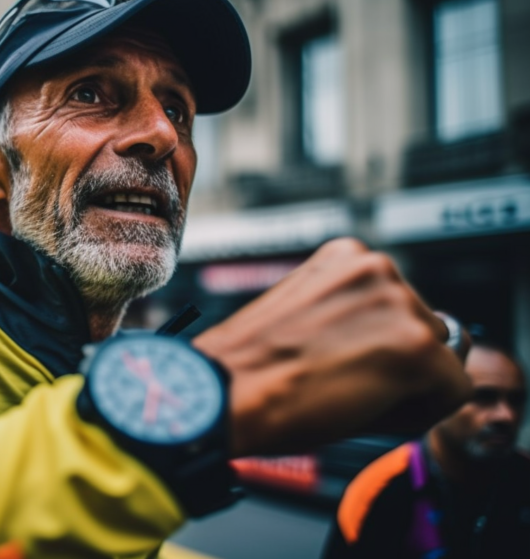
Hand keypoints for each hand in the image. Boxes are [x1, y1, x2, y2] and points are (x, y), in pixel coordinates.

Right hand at [193, 238, 470, 456]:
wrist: (221, 392)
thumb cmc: (244, 367)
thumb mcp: (299, 315)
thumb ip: (344, 314)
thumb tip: (385, 343)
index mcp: (345, 256)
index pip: (394, 307)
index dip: (367, 348)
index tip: (331, 365)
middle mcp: (377, 267)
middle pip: (420, 329)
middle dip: (391, 365)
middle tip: (338, 387)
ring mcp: (399, 304)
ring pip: (436, 361)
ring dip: (403, 388)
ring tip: (345, 397)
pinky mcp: (416, 346)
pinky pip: (449, 391)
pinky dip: (417, 414)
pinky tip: (364, 411)